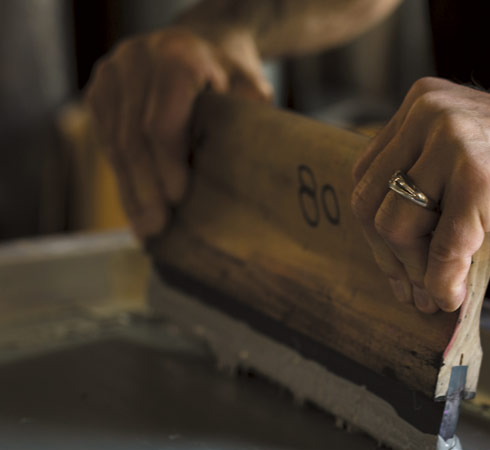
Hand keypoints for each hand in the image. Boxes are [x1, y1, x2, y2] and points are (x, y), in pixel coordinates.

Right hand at [85, 26, 271, 237]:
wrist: (202, 43)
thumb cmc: (232, 74)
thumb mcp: (252, 89)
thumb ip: (249, 122)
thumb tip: (253, 179)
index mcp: (177, 57)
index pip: (161, 122)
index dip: (167, 164)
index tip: (179, 199)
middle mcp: (136, 60)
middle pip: (132, 136)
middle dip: (145, 187)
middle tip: (157, 227)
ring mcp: (112, 74)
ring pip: (114, 143)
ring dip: (130, 190)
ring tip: (146, 229)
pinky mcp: (100, 92)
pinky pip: (106, 141)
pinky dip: (122, 177)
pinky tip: (135, 207)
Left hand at [351, 77, 489, 312]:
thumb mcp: (475, 155)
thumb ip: (430, 177)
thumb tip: (388, 243)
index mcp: (424, 104)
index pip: (368, 176)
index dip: (376, 232)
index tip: (397, 267)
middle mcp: (431, 114)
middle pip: (372, 203)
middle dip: (389, 258)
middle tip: (413, 292)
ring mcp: (454, 143)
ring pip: (396, 227)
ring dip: (415, 274)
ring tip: (438, 295)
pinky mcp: (479, 180)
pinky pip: (441, 249)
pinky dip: (443, 282)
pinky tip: (456, 295)